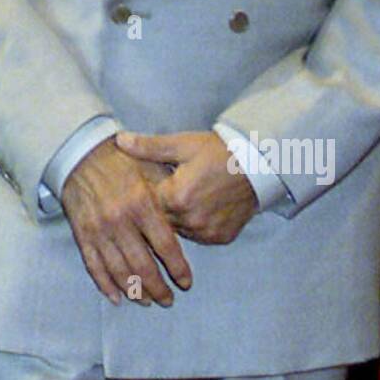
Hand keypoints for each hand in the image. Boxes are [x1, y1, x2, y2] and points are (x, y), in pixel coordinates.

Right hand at [61, 136, 191, 306]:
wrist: (80, 153)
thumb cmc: (121, 161)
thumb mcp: (150, 169)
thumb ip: (168, 197)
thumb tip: (188, 224)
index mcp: (142, 203)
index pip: (166, 247)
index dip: (178, 269)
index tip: (186, 283)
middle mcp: (120, 220)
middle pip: (143, 266)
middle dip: (158, 288)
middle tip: (168, 300)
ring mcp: (99, 230)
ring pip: (120, 272)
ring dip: (135, 291)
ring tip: (147, 301)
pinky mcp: (82, 234)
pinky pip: (95, 267)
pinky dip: (106, 285)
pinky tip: (118, 297)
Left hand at [115, 131, 257, 244]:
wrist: (259, 164)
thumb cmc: (218, 151)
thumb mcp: (183, 144)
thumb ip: (149, 147)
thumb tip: (119, 141)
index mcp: (177, 197)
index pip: (145, 204)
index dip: (139, 194)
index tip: (137, 185)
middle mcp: (191, 220)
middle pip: (159, 221)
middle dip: (155, 209)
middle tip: (160, 192)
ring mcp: (207, 232)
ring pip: (177, 231)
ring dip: (173, 219)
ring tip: (178, 200)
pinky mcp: (221, 238)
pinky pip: (197, 236)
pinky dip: (193, 226)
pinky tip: (195, 210)